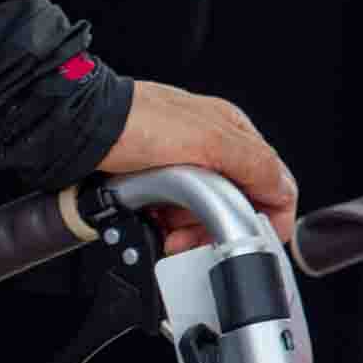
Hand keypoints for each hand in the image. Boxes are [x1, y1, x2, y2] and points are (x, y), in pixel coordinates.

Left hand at [97, 81, 298, 252]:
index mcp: (235, 132)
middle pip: (237, 203)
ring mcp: (184, 166)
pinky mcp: (157, 182)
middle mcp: (213, 148)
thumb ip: (256, 165)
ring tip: (168, 229)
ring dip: (189, 229)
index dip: (268, 214)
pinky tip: (155, 222)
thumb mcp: (209, 140)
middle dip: (217, 226)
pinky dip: (167, 225)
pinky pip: (175, 215)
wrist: (79, 130)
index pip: (274, 181)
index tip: (256, 240)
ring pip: (204, 213)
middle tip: (196, 237)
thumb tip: (283, 193)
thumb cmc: (136, 122)